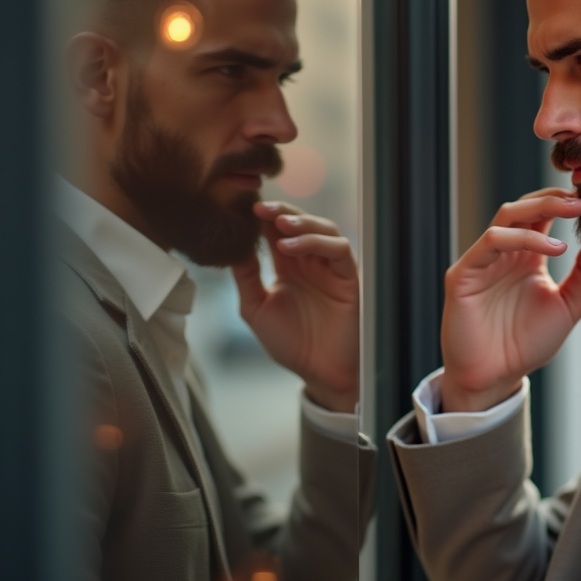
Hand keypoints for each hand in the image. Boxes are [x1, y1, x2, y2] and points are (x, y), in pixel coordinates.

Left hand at [231, 201, 359, 412]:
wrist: (320, 373)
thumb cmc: (291, 344)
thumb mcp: (256, 309)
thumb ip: (246, 278)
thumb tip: (232, 247)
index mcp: (288, 267)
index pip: (276, 231)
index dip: (262, 217)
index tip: (242, 208)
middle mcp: (311, 262)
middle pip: (300, 222)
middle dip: (281, 211)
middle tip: (260, 207)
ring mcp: (331, 268)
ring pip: (324, 229)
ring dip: (302, 222)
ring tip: (279, 223)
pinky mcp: (349, 277)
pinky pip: (339, 250)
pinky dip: (316, 243)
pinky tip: (292, 247)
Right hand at [440, 188, 580, 412]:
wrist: (496, 377)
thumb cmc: (527, 344)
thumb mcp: (568, 306)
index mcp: (526, 256)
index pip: (542, 216)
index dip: (565, 204)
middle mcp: (504, 253)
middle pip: (524, 208)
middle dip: (554, 199)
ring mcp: (483, 260)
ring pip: (506, 217)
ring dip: (540, 209)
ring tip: (573, 213)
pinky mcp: (464, 273)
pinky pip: (491, 242)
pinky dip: (522, 238)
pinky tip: (553, 249)